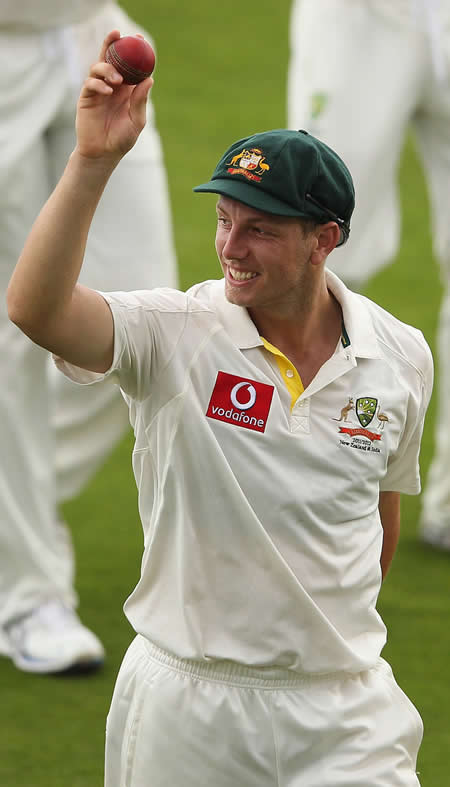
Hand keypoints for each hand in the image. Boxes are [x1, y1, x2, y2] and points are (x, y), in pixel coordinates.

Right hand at [75, 30, 152, 162]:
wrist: (103, 153)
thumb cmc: (121, 139)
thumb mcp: (136, 120)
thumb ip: (141, 100)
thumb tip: (149, 79)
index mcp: (127, 89)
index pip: (130, 65)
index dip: (133, 51)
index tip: (140, 39)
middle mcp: (112, 86)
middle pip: (110, 58)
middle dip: (113, 44)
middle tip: (118, 34)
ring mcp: (98, 90)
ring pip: (98, 67)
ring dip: (108, 69)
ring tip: (117, 80)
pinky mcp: (86, 97)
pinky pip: (91, 83)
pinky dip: (99, 84)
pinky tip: (108, 91)